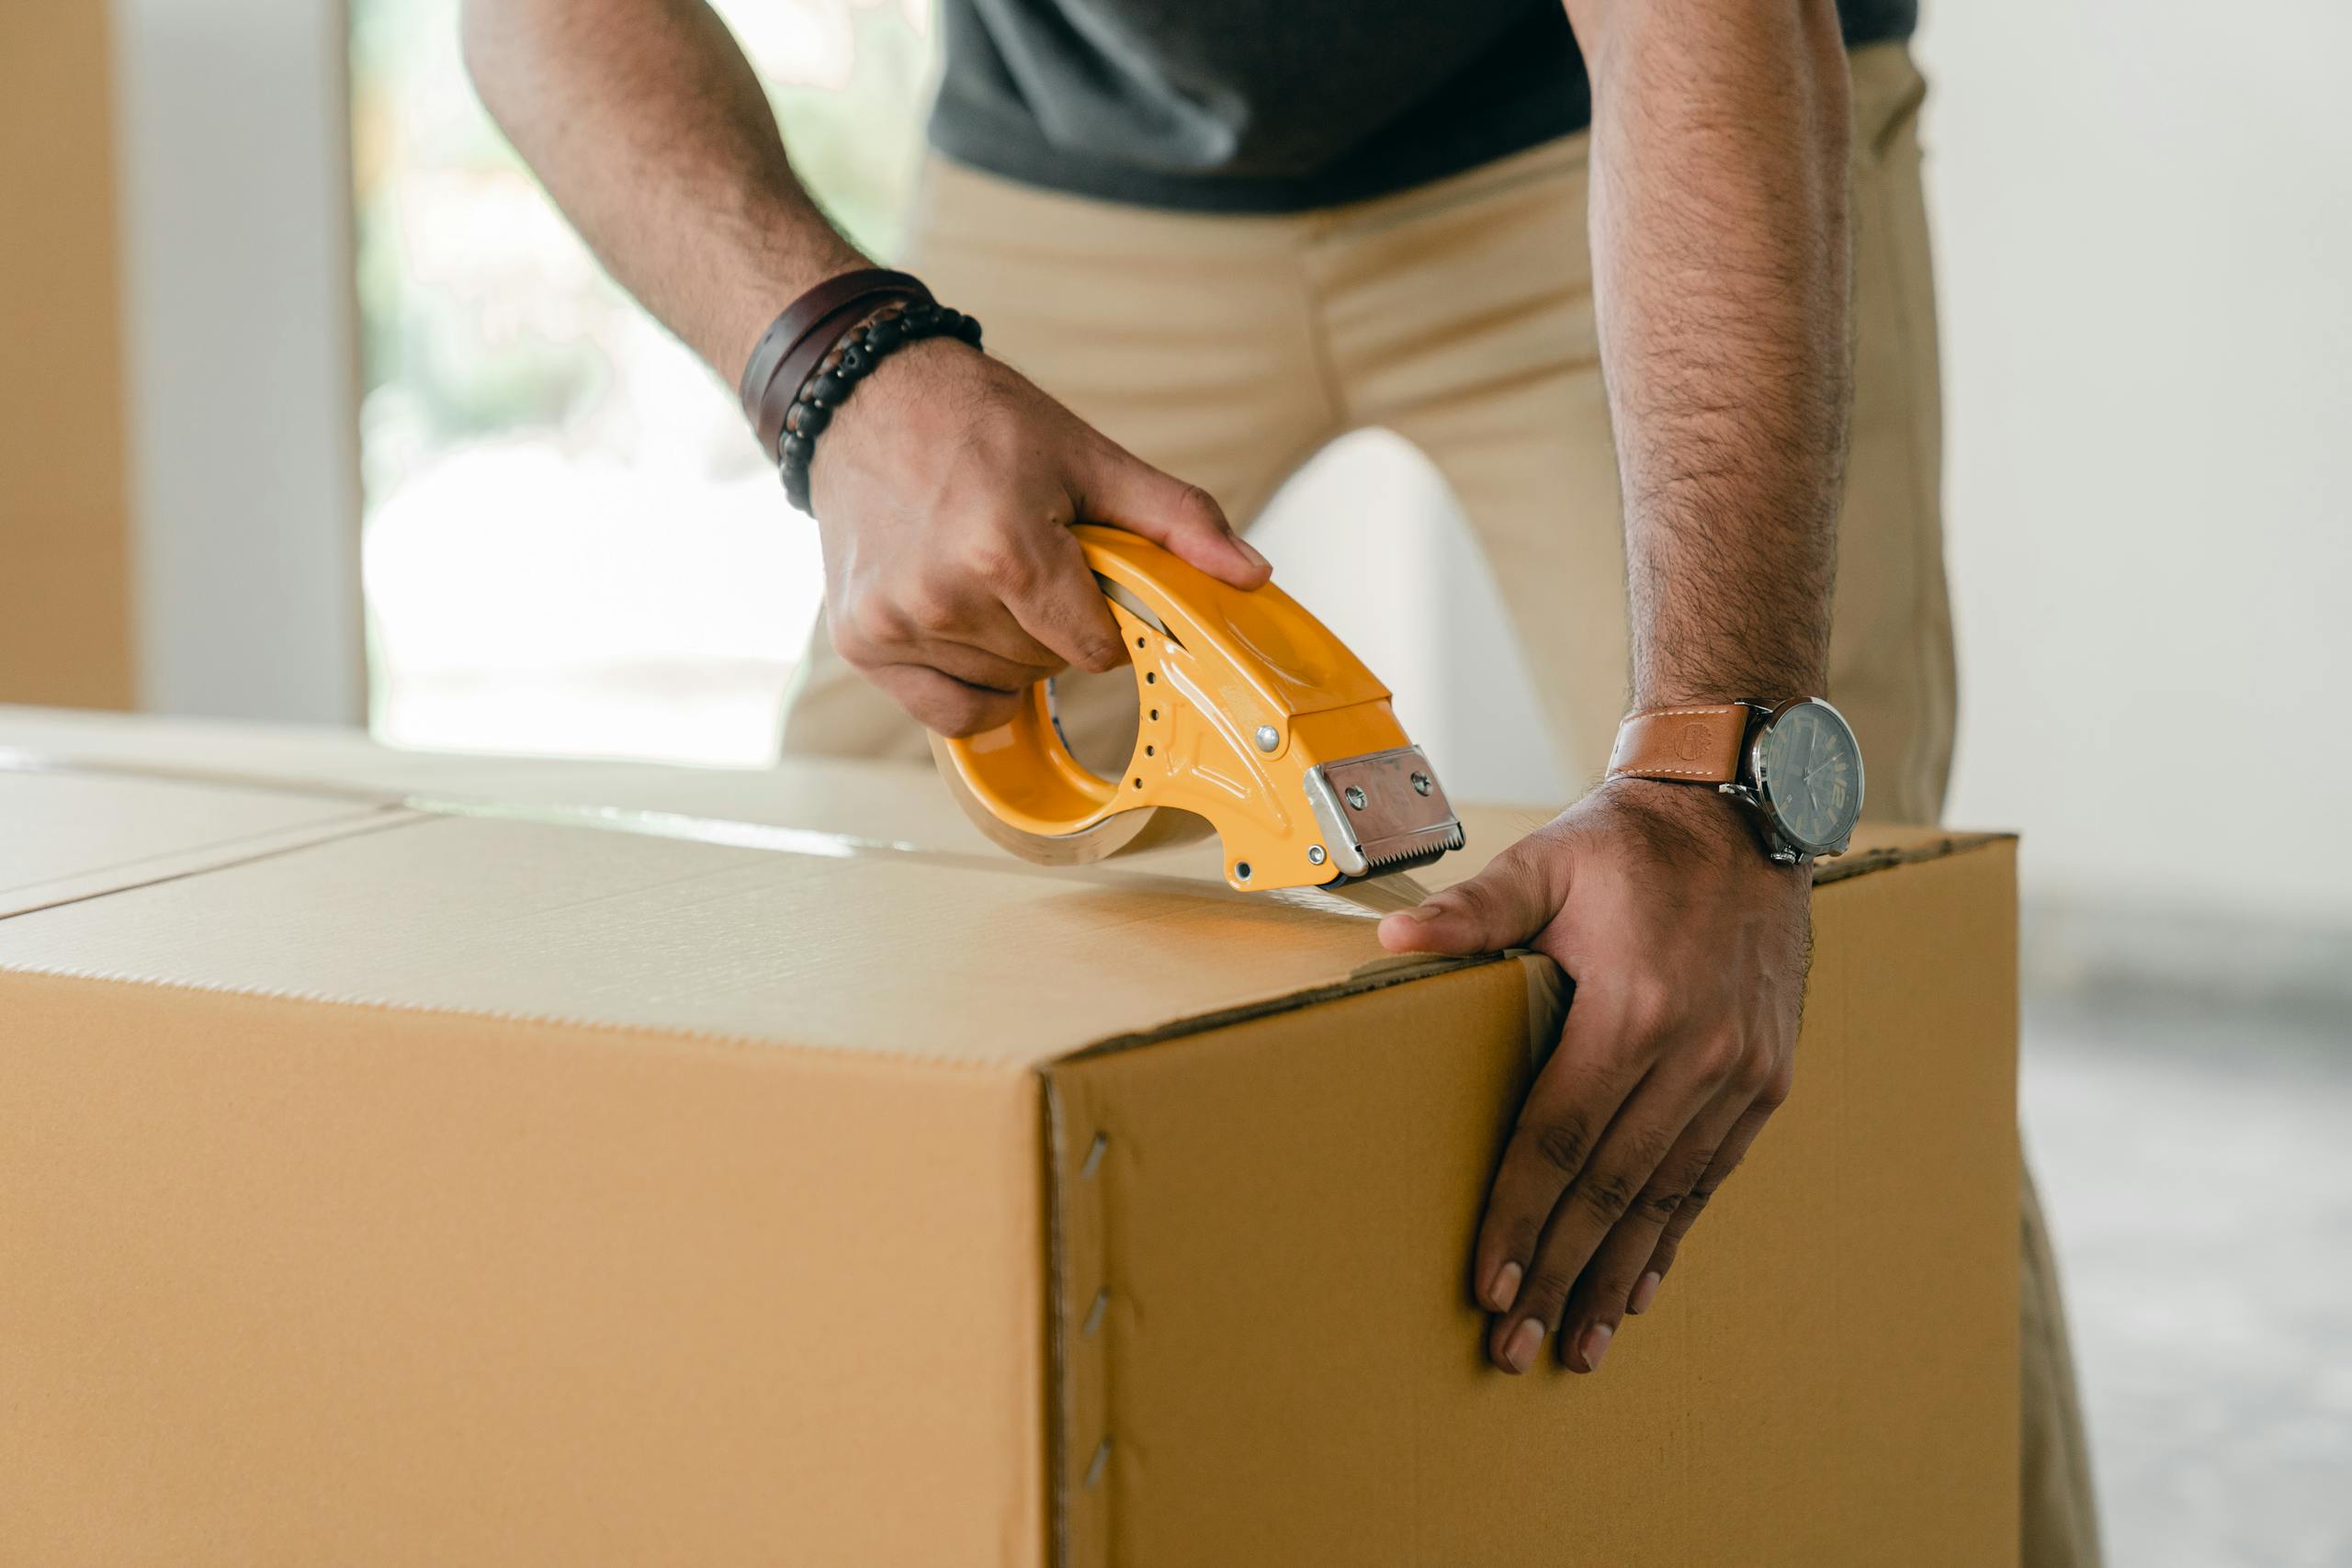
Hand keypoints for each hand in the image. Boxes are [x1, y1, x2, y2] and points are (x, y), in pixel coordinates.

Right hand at [807, 337, 1269, 734]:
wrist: (864, 397)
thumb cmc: (979, 421)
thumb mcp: (1090, 458)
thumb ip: (1176, 521)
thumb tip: (1252, 574)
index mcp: (1004, 550)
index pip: (1094, 649)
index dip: (1103, 619)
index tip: (1084, 577)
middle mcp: (942, 596)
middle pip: (1047, 668)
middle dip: (1055, 626)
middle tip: (1027, 559)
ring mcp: (894, 623)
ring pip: (1000, 687)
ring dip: (1009, 648)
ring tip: (983, 574)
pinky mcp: (861, 641)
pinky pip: (946, 712)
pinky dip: (967, 684)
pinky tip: (961, 625)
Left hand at [1377, 777, 1808, 1373]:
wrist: (1745, 809)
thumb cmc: (1629, 841)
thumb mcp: (1547, 861)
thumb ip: (1475, 910)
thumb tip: (1394, 944)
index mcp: (1637, 1007)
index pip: (1561, 1139)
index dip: (1519, 1217)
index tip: (1486, 1285)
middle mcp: (1698, 1054)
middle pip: (1611, 1189)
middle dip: (1558, 1274)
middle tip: (1514, 1346)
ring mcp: (1741, 1073)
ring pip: (1666, 1198)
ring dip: (1616, 1277)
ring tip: (1576, 1344)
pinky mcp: (1766, 1079)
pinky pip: (1710, 1177)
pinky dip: (1672, 1236)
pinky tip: (1638, 1287)